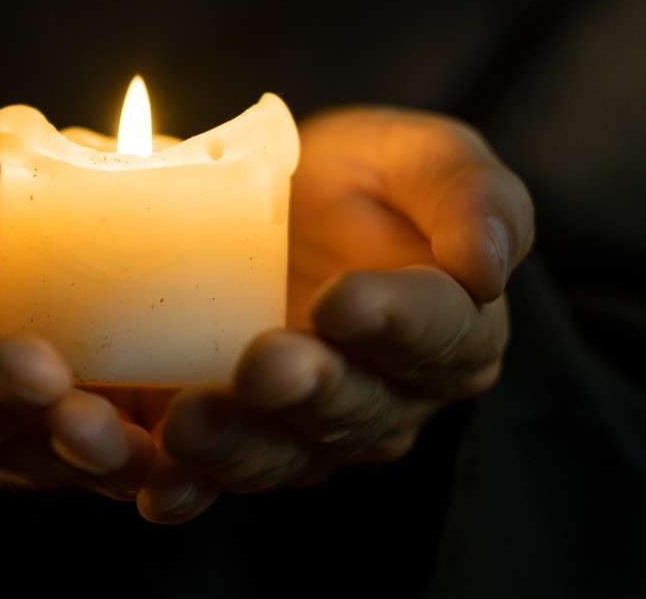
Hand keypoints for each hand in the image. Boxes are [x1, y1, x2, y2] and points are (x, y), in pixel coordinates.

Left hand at [138, 106, 534, 523]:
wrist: (271, 203)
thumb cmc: (364, 181)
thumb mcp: (421, 157)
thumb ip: (470, 194)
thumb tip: (489, 263)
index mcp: (449, 331)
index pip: (438, 334)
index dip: (395, 321)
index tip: (344, 300)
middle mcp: (386, 399)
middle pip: (356, 410)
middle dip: (310, 391)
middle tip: (265, 366)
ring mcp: (306, 431)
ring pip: (283, 455)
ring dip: (238, 445)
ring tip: (190, 421)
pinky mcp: (235, 442)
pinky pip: (212, 479)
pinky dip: (184, 487)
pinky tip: (156, 487)